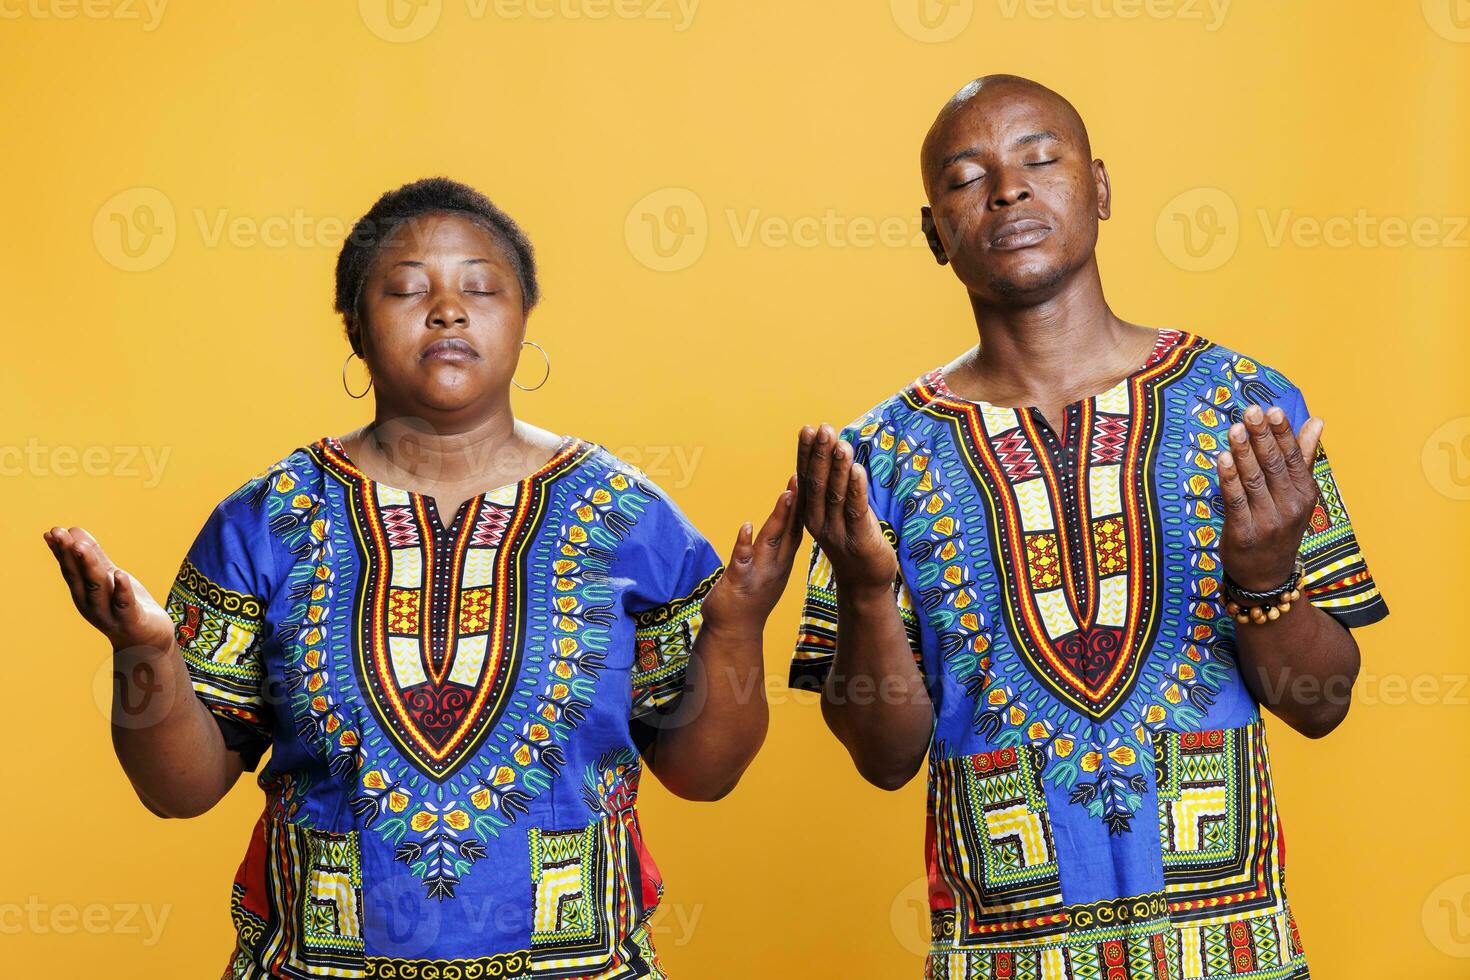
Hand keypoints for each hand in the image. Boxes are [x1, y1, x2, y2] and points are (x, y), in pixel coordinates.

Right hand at [43, 526, 174, 655]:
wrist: (148, 642)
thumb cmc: (125, 606)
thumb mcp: (109, 577)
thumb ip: (95, 557)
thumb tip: (75, 530)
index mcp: (83, 593)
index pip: (69, 569)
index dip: (60, 551)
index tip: (52, 532)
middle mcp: (91, 604)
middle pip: (78, 577)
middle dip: (69, 554)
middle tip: (60, 532)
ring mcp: (109, 613)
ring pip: (97, 587)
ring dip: (88, 566)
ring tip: (81, 546)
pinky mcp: (130, 620)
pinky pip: (124, 604)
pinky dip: (122, 589)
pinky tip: (120, 573)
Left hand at [700, 475, 803, 634]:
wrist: (735, 633)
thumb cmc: (749, 600)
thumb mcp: (770, 572)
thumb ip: (777, 550)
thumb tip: (784, 526)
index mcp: (782, 562)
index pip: (797, 529)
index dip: (804, 505)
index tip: (810, 480)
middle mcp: (775, 566)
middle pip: (789, 530)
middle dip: (797, 503)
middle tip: (803, 477)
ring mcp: (759, 574)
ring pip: (771, 541)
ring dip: (779, 517)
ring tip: (786, 494)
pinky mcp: (739, 582)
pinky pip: (742, 559)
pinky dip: (744, 542)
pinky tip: (746, 526)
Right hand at [797, 424, 898, 592]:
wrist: (864, 583)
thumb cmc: (852, 540)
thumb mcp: (836, 514)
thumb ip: (831, 489)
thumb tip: (831, 454)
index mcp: (811, 512)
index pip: (806, 477)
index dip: (806, 453)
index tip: (806, 429)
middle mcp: (819, 520)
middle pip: (817, 482)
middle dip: (820, 454)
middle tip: (823, 428)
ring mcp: (837, 531)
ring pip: (835, 494)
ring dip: (837, 467)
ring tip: (840, 442)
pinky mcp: (858, 540)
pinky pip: (856, 510)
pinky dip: (855, 488)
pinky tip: (856, 469)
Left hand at [1214, 405, 1323, 591]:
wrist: (1266, 576)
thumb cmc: (1280, 526)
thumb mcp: (1298, 494)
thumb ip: (1304, 456)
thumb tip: (1317, 421)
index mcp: (1305, 493)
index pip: (1294, 457)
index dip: (1282, 433)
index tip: (1272, 409)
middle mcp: (1290, 507)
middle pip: (1274, 466)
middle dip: (1261, 437)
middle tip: (1251, 411)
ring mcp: (1267, 521)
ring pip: (1254, 480)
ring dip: (1243, 453)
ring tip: (1235, 428)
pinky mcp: (1243, 533)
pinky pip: (1234, 500)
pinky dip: (1228, 478)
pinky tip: (1222, 458)